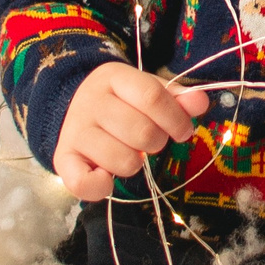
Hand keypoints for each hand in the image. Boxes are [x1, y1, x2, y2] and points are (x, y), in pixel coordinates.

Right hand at [53, 61, 212, 200]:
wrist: (71, 106)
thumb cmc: (120, 101)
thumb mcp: (147, 90)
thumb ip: (176, 97)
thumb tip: (200, 102)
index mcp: (114, 78)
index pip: (152, 96)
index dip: (175, 118)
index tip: (182, 131)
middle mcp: (91, 102)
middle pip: (142, 131)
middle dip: (157, 142)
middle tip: (150, 141)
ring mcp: (75, 131)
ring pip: (123, 160)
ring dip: (135, 163)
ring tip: (128, 152)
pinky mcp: (63, 159)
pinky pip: (84, 183)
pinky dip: (102, 186)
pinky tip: (106, 175)